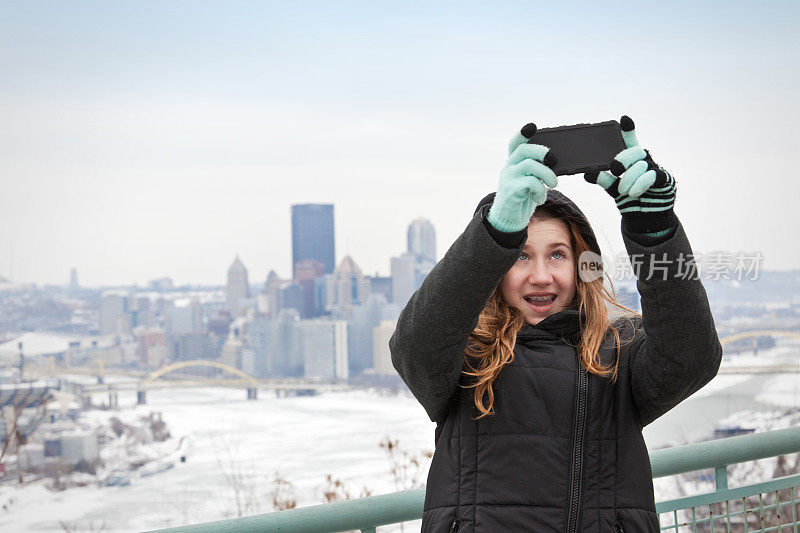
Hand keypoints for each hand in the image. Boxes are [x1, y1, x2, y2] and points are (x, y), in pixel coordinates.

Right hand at [487, 123, 557, 232]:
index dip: (522, 133)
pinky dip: (540, 190)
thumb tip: (555, 162)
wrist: (509, 219)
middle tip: (554, 161)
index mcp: (514, 162)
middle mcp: (509, 167)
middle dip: (542, 152)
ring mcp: (508, 178)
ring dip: (547, 174)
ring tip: (554, 184)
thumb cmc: (523, 197)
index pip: (515, 143)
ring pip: (529, 165)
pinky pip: (530, 183)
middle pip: (524, 150)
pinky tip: (540, 197)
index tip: (532, 126)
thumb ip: (539, 169)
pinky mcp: (510, 190)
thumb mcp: (532, 180)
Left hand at [584, 116, 676, 235]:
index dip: (628, 131)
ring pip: (641, 165)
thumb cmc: (629, 198)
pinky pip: (652, 176)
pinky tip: (634, 192)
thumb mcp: (613, 188)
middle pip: (635, 151)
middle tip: (615, 169)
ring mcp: (655, 169)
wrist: (645, 217)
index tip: (624, 119)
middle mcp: (644, 161)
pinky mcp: (665, 180)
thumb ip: (603, 179)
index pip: (629, 142)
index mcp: (632, 160)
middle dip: (623, 159)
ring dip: (629, 179)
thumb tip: (587, 173)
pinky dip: (641, 184)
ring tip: (623, 190)